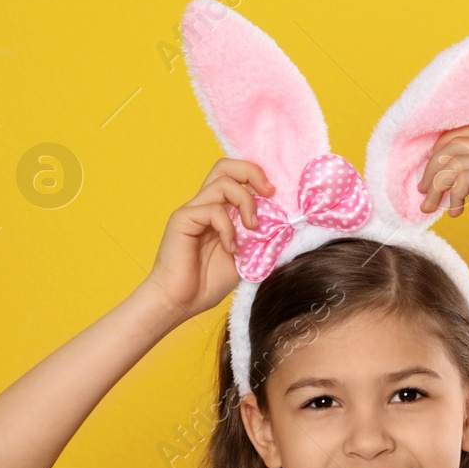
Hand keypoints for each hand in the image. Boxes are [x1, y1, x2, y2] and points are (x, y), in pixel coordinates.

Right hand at [143, 158, 270, 319]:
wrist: (181, 302)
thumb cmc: (209, 282)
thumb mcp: (247, 256)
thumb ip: (261, 236)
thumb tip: (287, 222)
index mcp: (219, 209)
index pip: (236, 176)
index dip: (257, 178)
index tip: (275, 196)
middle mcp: (205, 204)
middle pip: (225, 165)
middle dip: (252, 172)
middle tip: (269, 193)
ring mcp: (193, 210)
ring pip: (223, 181)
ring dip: (246, 202)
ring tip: (252, 228)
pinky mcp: (183, 218)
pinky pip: (213, 210)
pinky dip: (228, 228)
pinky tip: (230, 249)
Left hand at [416, 124, 468, 259]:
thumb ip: (468, 169)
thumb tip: (436, 158)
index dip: (444, 144)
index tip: (429, 167)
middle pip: (459, 142)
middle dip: (434, 166)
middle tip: (422, 189)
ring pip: (457, 160)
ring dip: (437, 185)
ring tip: (433, 205)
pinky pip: (463, 176)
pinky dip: (453, 195)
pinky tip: (456, 212)